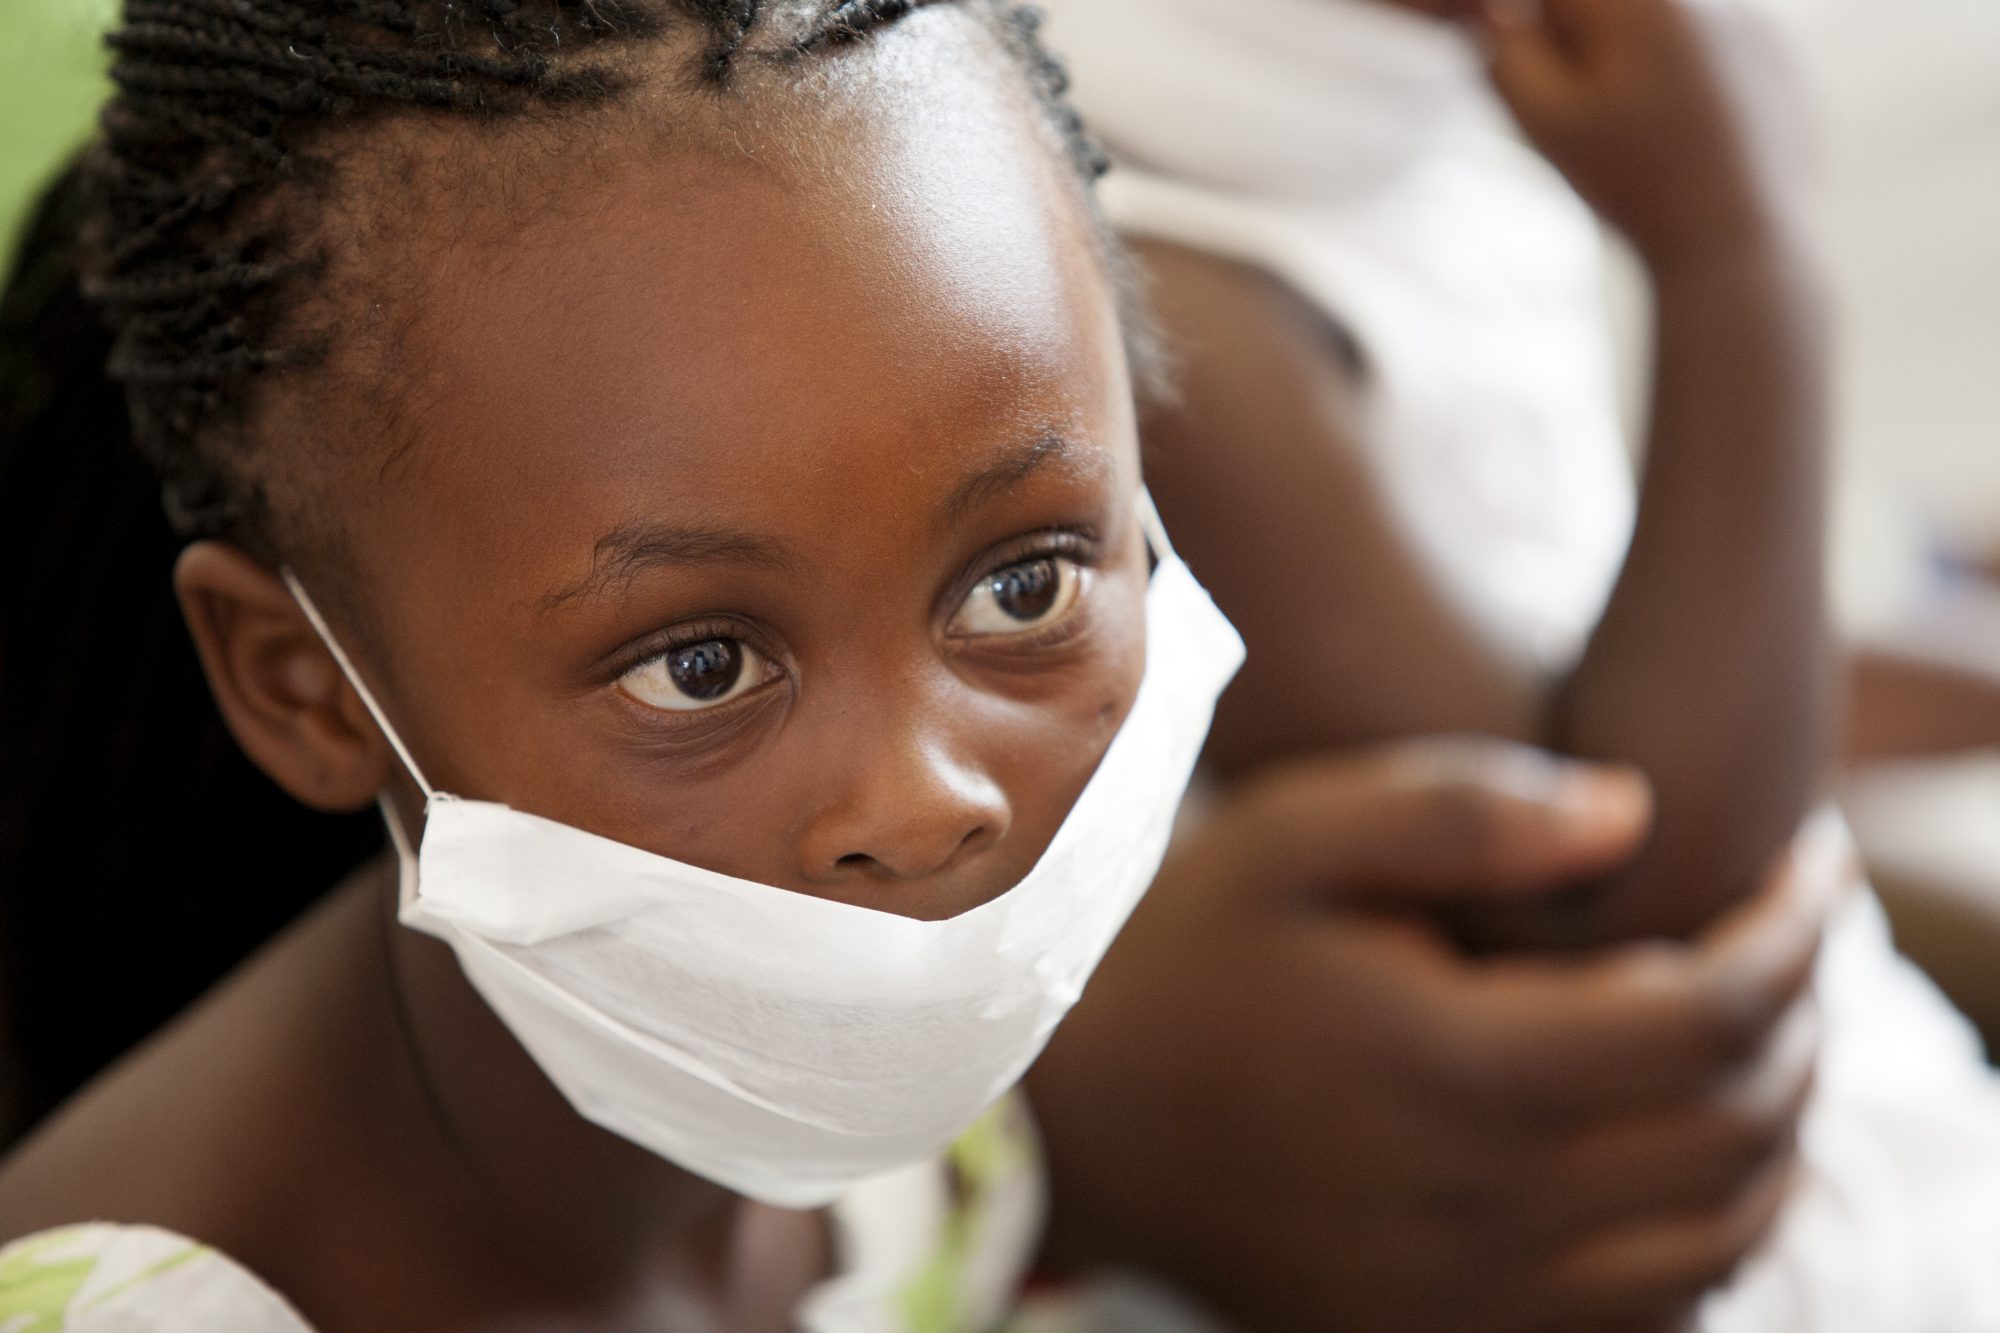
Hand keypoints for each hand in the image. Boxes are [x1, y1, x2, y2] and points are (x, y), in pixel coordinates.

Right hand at [1028, 736, 1847, 1332]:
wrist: (1084, 1118)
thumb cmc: (1192, 951)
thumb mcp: (1296, 836)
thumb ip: (1462, 811)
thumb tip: (1634, 812)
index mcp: (1456, 1068)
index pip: (1709, 1013)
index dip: (1792, 933)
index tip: (1811, 864)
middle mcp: (1484, 1205)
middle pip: (1738, 1129)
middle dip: (1802, 1022)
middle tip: (1792, 938)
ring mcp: (1472, 1294)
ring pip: (1718, 1238)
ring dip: (1776, 1134)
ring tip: (1763, 1037)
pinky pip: (1650, 1315)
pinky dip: (1711, 1235)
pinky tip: (1688, 1153)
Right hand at [1473, 0, 1815, 264]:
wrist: (1737, 242)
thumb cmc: (1634, 186)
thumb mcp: (1546, 121)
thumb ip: (1508, 51)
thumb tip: (1496, 11)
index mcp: (1636, 2)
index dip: (1532, 27)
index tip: (1530, 66)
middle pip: (1610, 6)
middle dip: (1585, 44)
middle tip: (1588, 113)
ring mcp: (1747, 20)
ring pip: (1658, 25)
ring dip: (1632, 59)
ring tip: (1638, 131)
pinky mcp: (1775, 54)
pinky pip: (1708, 45)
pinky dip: (1684, 75)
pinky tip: (1680, 133)